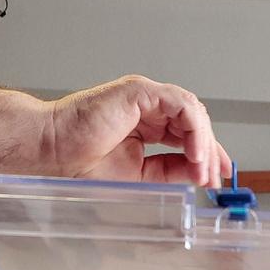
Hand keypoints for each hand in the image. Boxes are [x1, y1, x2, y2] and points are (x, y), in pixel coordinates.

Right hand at [41, 76, 232, 186]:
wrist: (53, 153)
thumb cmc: (80, 164)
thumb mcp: (140, 177)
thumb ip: (170, 171)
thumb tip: (199, 172)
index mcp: (146, 126)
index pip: (187, 135)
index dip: (205, 154)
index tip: (216, 176)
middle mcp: (148, 109)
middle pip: (194, 122)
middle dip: (209, 150)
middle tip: (214, 177)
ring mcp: (144, 98)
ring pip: (191, 112)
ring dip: (203, 142)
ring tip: (203, 169)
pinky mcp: (139, 91)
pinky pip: (181, 104)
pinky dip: (193, 129)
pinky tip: (194, 153)